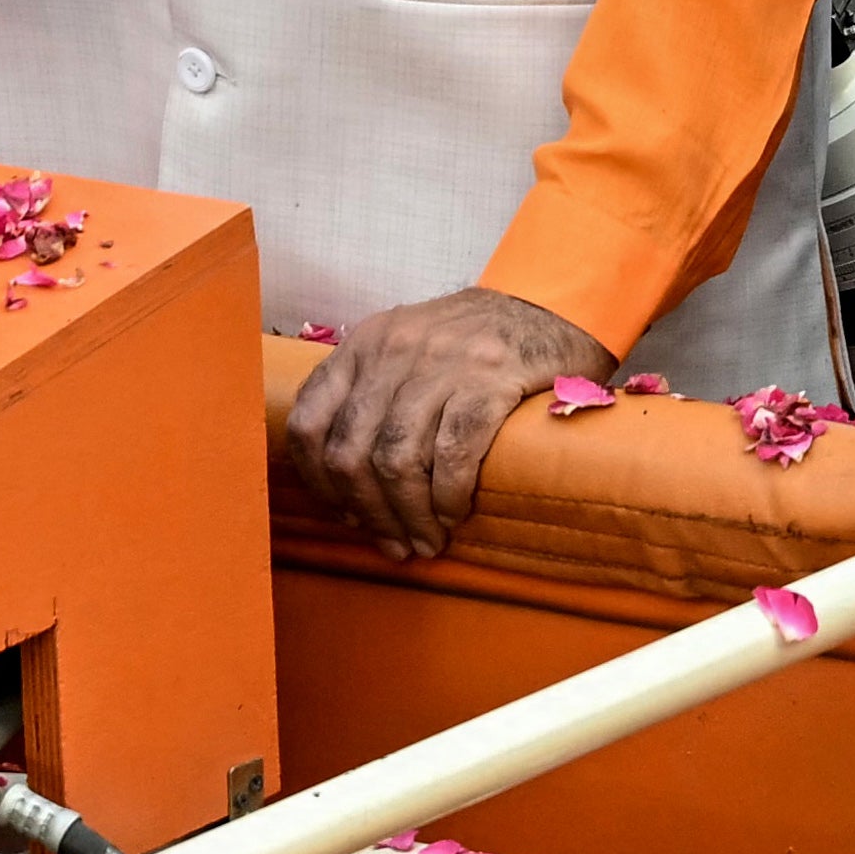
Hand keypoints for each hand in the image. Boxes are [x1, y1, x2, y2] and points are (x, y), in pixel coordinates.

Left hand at [284, 286, 593, 552]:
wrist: (546, 309)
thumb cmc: (470, 345)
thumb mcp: (404, 350)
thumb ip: (368, 394)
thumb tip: (342, 481)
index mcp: (363, 345)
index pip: (308, 422)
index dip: (319, 483)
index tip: (346, 515)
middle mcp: (393, 350)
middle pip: (351, 453)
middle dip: (370, 513)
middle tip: (396, 543)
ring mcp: (442, 362)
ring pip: (398, 461)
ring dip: (410, 515)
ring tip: (427, 540)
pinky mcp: (491, 378)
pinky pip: (453, 454)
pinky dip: (448, 496)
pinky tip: (455, 513)